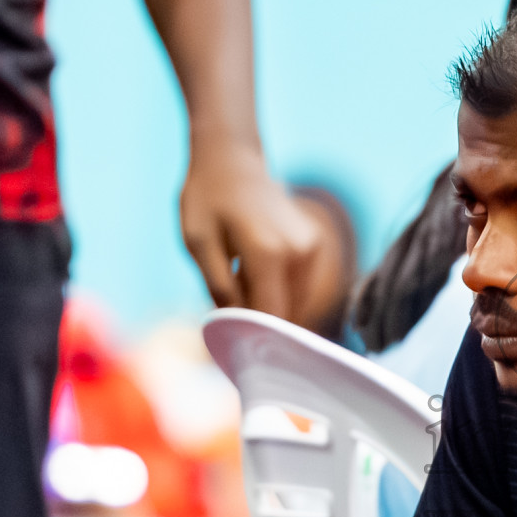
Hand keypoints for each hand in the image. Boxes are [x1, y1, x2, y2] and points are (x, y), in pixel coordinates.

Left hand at [178, 144, 333, 325]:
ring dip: (271, 312)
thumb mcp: (199, 246)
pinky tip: (254, 281)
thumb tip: (237, 331)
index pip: (272, 317)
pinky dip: (279, 296)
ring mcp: (314, 249)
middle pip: (288, 315)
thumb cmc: (207, 200)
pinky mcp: (317, 248)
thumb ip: (220, 291)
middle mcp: (300, 253)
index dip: (256, 342)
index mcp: (269, 253)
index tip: (237, 357)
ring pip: (297, 305)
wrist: (232, 159)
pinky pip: (300, 290)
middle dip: (263, 330)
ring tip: (240, 295)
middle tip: (232, 333)